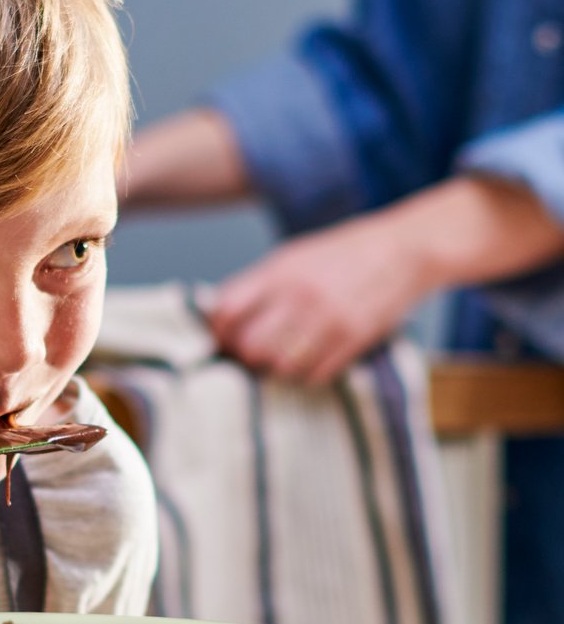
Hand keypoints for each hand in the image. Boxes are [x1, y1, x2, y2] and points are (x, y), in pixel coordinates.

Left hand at [205, 213, 424, 385]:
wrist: (405, 248)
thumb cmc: (344, 253)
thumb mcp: (295, 256)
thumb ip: (259, 285)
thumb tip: (221, 317)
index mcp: (280, 271)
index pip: (227, 310)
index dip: (218, 330)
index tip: (222, 336)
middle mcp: (300, 296)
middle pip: (249, 345)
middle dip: (244, 354)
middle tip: (251, 354)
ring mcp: (329, 320)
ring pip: (279, 366)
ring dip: (275, 368)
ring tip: (281, 358)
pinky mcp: (354, 339)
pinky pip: (314, 375)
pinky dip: (306, 374)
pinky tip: (309, 360)